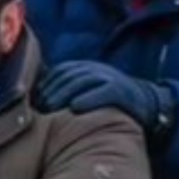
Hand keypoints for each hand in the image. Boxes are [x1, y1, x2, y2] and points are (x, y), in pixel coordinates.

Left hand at [36, 61, 177, 139]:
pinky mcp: (120, 90)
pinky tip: (75, 108)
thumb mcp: (85, 92)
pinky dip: (88, 98)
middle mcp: (95, 69)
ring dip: (63, 94)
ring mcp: (108, 77)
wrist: (144, 103)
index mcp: (84, 68)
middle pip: (67, 76)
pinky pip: (103, 92)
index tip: (34, 102)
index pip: (58, 72)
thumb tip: (36, 104)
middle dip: (51, 91)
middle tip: (40, 109)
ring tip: (51, 109)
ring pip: (82, 81)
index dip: (45, 85)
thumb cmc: (106, 102)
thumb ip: (64, 92)